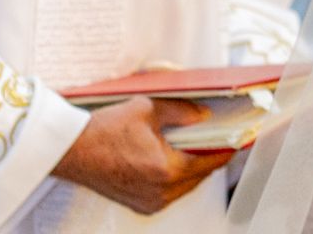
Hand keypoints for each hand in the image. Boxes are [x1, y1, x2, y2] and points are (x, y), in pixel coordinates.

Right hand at [50, 96, 232, 214]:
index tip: (242, 139)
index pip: (210, 161)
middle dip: (212, 156)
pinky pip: (169, 192)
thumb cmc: (103, 130)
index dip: (229, 148)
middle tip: (222, 138)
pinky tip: (177, 159)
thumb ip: (183, 111)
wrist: (70, 151)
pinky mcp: (138, 204)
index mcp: (166, 169)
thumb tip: (204, 115)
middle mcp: (160, 192)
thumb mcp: (148, 108)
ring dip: (194, 167)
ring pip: (186, 186)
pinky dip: (177, 177)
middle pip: (200, 175)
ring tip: (200, 146)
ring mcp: (149, 201)